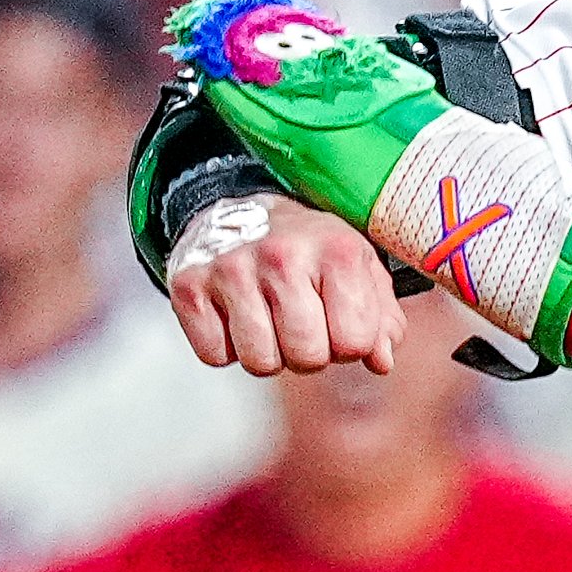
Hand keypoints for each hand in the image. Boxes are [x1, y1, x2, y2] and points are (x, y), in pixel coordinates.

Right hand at [166, 195, 406, 377]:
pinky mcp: (189, 285)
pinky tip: (234, 314)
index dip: (349, 344)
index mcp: (336, 250)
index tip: (337, 320)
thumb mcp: (358, 269)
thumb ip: (382, 319)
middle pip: (307, 357)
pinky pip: (215, 355)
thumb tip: (380, 361)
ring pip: (260, 362)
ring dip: (267, 353)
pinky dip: (225, 346)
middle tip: (300, 322)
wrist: (240, 209)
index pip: (354, 343)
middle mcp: (283, 255)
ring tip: (268, 318)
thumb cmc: (308, 249)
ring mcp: (232, 268)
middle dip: (308, 353)